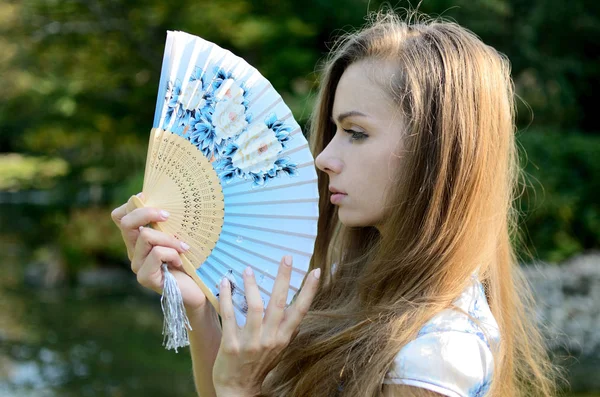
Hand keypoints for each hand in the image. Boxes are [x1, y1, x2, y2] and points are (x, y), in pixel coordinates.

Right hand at [110, 193, 207, 311]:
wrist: (198, 289)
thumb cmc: (191, 260)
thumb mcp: (179, 235)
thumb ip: (170, 222)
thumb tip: (170, 200)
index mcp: (138, 238)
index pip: (120, 216)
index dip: (132, 204)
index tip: (150, 197)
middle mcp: (134, 251)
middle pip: (126, 223)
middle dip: (147, 213)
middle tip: (168, 216)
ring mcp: (138, 265)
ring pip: (146, 237)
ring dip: (169, 238)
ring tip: (184, 247)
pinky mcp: (145, 278)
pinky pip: (156, 254)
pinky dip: (172, 253)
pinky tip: (180, 261)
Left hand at [212, 256, 320, 395]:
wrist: (238, 390)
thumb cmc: (259, 365)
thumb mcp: (277, 348)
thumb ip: (285, 328)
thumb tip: (294, 306)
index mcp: (283, 338)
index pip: (300, 310)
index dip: (309, 291)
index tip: (316, 271)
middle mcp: (270, 339)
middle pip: (279, 303)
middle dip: (284, 278)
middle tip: (286, 257)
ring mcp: (251, 342)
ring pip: (255, 307)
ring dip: (251, 286)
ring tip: (248, 269)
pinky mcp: (231, 345)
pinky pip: (229, 315)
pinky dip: (227, 297)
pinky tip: (225, 283)